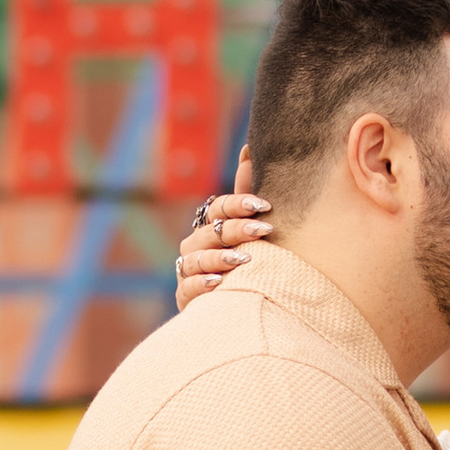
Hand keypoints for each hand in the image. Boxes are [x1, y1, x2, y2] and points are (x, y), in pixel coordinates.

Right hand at [174, 150, 270, 310]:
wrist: (241, 300)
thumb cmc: (247, 256)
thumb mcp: (249, 225)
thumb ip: (246, 192)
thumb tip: (248, 149)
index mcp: (210, 225)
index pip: (218, 208)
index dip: (238, 204)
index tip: (263, 204)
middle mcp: (195, 245)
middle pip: (211, 232)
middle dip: (237, 230)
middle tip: (264, 230)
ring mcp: (188, 271)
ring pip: (197, 259)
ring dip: (220, 257)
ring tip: (244, 259)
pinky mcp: (186, 297)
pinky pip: (188, 288)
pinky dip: (202, 284)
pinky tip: (219, 282)